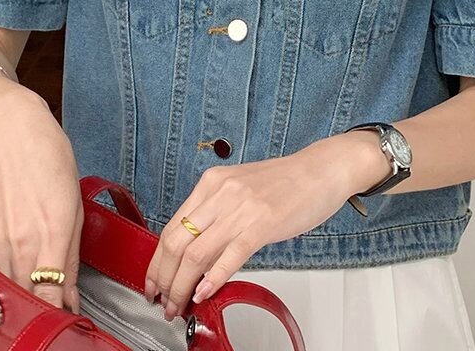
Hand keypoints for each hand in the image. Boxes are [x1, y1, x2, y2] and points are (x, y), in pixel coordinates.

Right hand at [0, 87, 83, 311]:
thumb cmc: (52, 160)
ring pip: (8, 289)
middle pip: (27, 298)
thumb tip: (69, 293)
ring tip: (42, 300)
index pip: (50, 293)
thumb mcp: (76, 204)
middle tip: (58, 315)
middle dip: (42, 312)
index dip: (59, 314)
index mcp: (52, 233)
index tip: (71, 321)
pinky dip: (8, 281)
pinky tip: (22, 278)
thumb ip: (72, 253)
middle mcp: (22, 241)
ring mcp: (0, 239)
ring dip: (24, 299)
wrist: (14, 133)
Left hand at [142, 133, 372, 320]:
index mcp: (212, 183)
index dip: (157, 261)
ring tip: (177, 305)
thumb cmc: (285, 182)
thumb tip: (196, 253)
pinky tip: (204, 293)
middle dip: (163, 278)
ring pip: (196, 253)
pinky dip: (212, 279)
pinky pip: (230, 256)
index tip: (153, 282)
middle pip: (176, 242)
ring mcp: (241, 208)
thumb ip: (216, 214)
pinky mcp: (262, 223)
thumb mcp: (240, 189)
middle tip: (159, 300)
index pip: (171, 226)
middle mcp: (220, 192)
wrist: (321, 169)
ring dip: (181, 286)